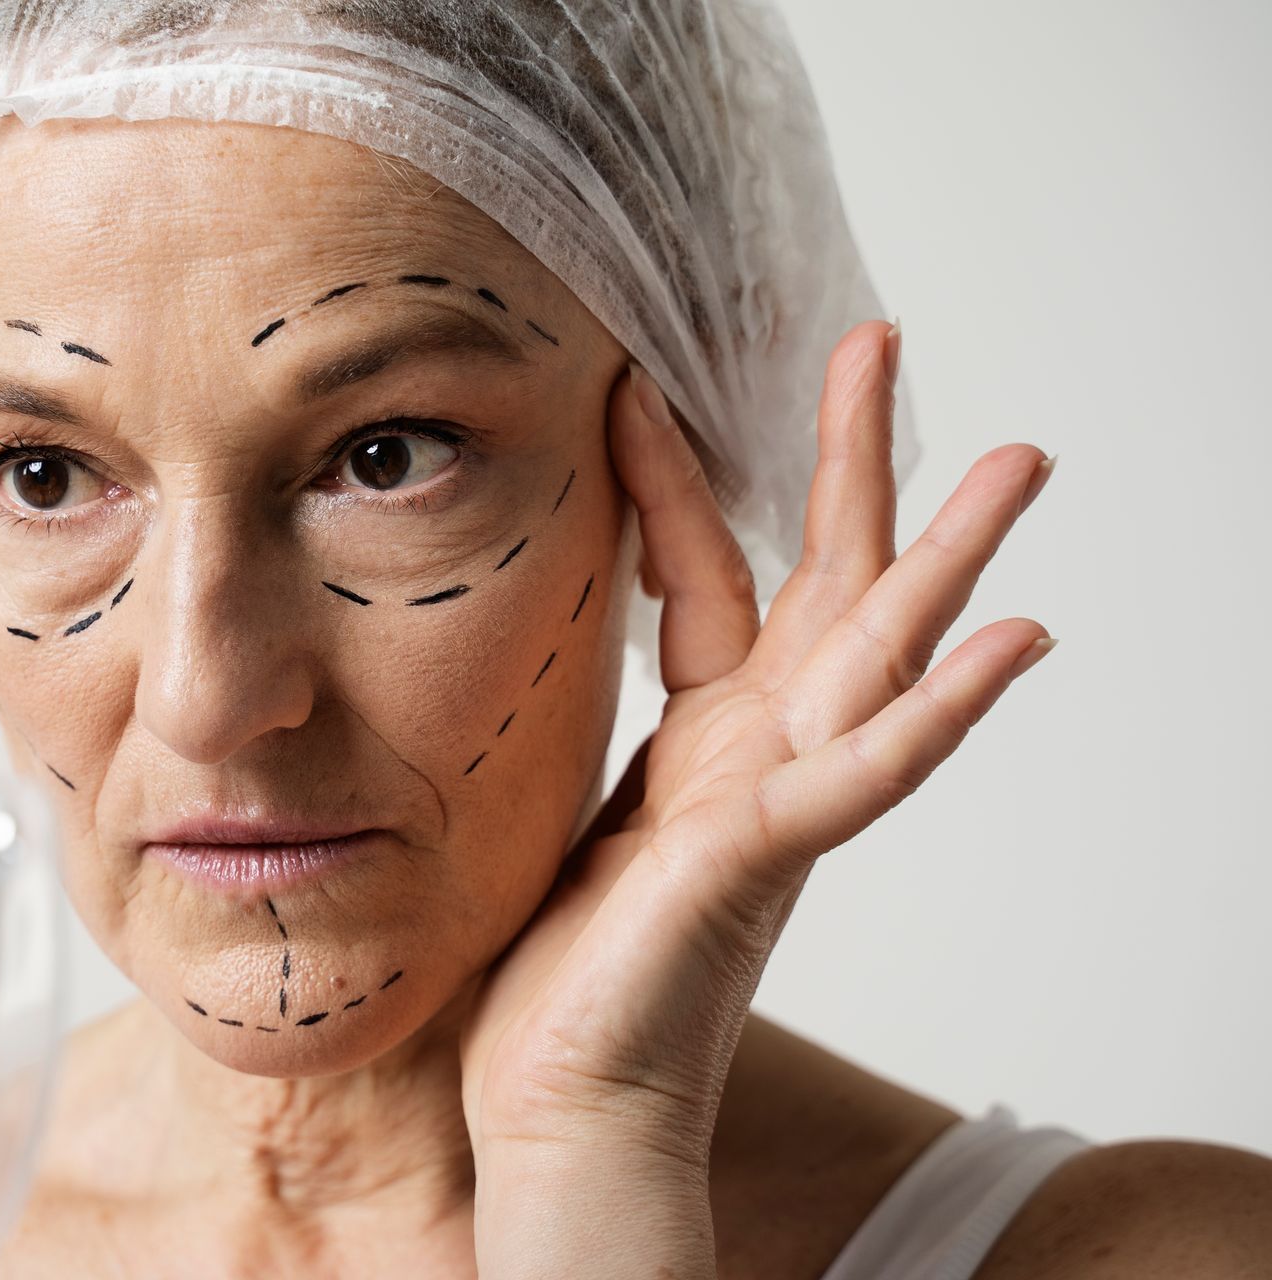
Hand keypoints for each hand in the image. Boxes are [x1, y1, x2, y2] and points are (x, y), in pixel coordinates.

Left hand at [459, 320, 1056, 1274]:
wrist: (559, 1100)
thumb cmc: (561, 968)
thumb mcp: (564, 806)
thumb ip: (584, 727)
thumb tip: (525, 649)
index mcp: (703, 736)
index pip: (702, 571)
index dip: (671, 474)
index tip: (633, 377)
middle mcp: (757, 755)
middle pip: (823, 581)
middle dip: (851, 460)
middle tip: (880, 337)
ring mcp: (773, 804)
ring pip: (878, 656)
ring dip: (950, 558)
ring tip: (1017, 461)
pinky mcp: (762, 861)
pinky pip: (866, 775)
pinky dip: (940, 710)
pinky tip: (1016, 640)